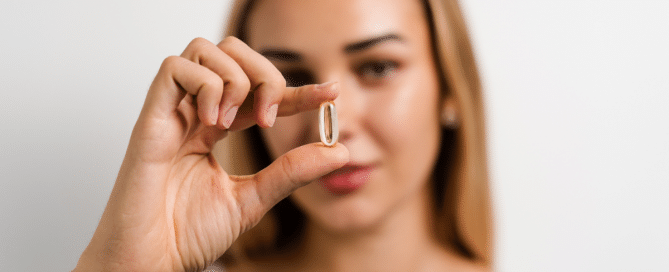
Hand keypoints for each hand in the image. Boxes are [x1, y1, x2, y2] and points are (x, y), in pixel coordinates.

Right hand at [74, 37, 347, 271]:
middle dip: (263, 74)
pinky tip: (213, 120)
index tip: (330, 95)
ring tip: (235, 122)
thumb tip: (339, 150)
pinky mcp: (150, 119)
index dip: (297, 89)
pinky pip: (173, 69)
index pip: (260, 93)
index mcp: (214, 129)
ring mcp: (171, 113)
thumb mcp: (253, 198)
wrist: (151, 260)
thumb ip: (291, 172)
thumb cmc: (186, 234)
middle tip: (270, 116)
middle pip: (230, 54)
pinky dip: (204, 84)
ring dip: (233, 78)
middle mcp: (193, 114)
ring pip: (203, 51)